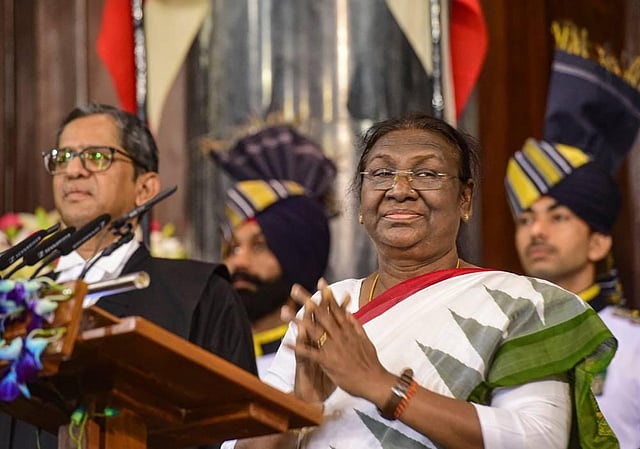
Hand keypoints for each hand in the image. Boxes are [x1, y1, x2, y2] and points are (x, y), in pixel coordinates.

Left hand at [288, 279, 389, 401]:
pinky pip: (309, 353)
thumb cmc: (370, 363)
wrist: (374, 382)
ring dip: (297, 319)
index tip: (320, 281)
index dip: (326, 295)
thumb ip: (355, 325)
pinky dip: (297, 347)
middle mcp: (339, 335)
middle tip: (294, 288)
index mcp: (347, 329)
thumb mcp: (365, 340)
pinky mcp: (327, 361)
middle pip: (320, 314)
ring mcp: (332, 347)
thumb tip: (348, 311)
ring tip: (284, 310)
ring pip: (312, 330)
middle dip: (307, 300)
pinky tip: (284, 342)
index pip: (335, 308)